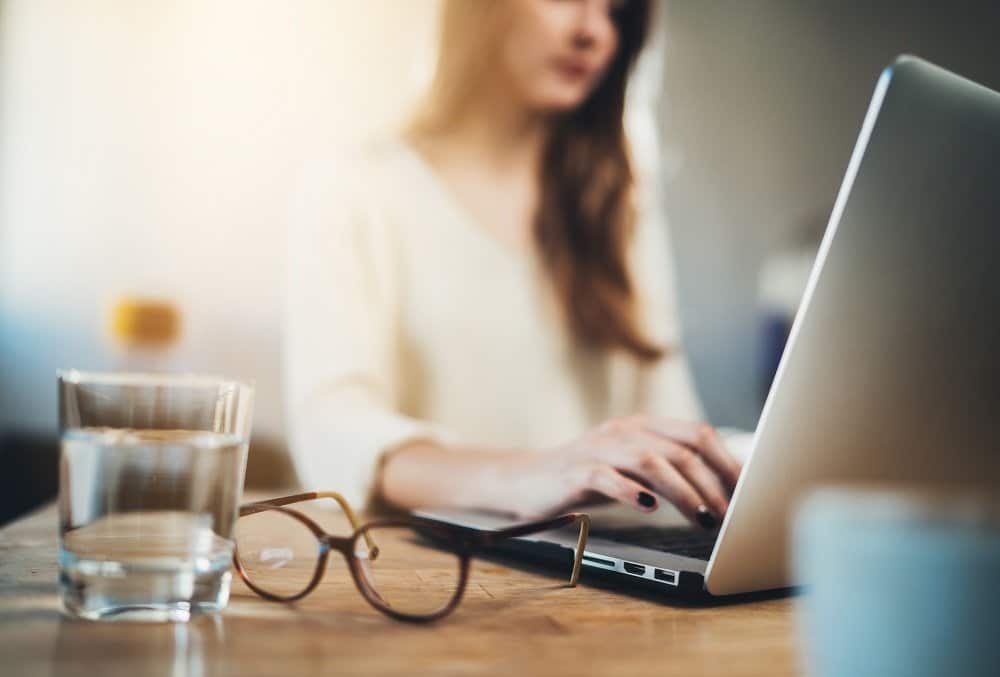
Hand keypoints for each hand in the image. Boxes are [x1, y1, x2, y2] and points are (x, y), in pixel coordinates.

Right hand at [515, 415, 742, 527]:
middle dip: (712, 483)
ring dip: (684, 491)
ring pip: (651, 461)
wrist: (526, 481)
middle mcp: (623, 431)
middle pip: (681, 449)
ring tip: (703, 517)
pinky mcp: (575, 471)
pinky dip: (632, 491)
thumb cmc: (586, 479)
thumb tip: (721, 489)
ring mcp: (598, 449)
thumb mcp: (631, 468)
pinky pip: (607, 477)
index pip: (696, 433)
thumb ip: (668, 470)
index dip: (727, 460)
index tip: (748, 490)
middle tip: (729, 514)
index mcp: (642, 426)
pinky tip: (648, 507)